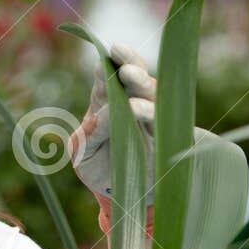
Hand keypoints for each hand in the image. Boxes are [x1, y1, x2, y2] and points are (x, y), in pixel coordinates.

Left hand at [69, 41, 156, 208]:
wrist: (123, 197)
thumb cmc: (100, 168)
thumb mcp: (83, 154)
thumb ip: (88, 135)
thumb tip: (101, 116)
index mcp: (106, 104)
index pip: (107, 78)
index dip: (108, 65)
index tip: (108, 53)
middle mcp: (132, 106)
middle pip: (133, 78)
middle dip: (128, 63)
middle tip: (120, 51)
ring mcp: (151, 121)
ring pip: (150, 94)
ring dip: (140, 82)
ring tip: (129, 74)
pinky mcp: (166, 139)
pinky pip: (160, 122)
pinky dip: (149, 113)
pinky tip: (138, 108)